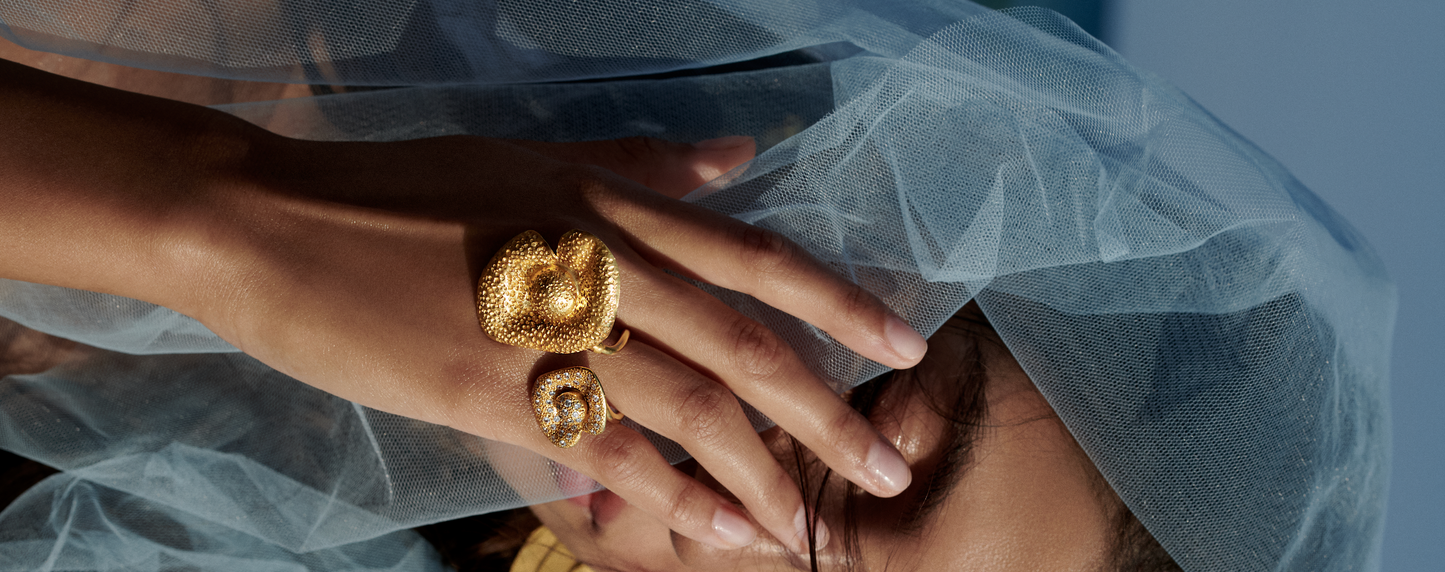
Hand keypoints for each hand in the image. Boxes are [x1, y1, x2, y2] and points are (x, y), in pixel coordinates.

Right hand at [174, 132, 923, 551]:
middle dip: (826, 416)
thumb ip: (641, 163)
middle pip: (742, 348)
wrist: (271, 222)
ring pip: (687, 409)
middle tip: (887, 472)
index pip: (754, 257)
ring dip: (759, 474)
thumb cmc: (400, 188)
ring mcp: (546, 331)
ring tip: (805, 527)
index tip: (904, 346)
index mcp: (610, 203)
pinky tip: (713, 531)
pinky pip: (606, 451)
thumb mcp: (530, 157)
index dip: (839, 304)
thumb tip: (740, 156)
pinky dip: (668, 494)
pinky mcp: (491, 394)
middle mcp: (598, 264)